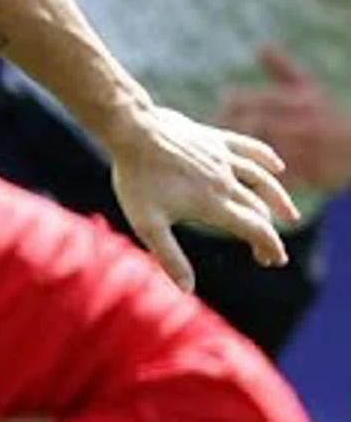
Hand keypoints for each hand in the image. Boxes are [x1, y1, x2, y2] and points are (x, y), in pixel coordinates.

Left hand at [99, 100, 298, 287]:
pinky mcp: (216, 140)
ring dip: (278, 199)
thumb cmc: (137, 180)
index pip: (254, 229)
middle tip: (266, 251)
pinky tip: (277, 167)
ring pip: (263, 180)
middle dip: (267, 233)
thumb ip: (169, 257)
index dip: (269, 246)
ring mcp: (223, 158)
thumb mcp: (148, 224)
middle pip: (258, 210)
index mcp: (213, 204)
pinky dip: (267, 159)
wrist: (132, 131)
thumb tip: (187, 290)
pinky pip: (250, 149)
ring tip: (289, 215)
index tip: (274, 260)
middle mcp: (225, 182)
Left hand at [218, 44, 350, 196]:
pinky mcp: (310, 174)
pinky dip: (260, 178)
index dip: (242, 97)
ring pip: (268, 150)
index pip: (266, 96)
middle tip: (213, 128)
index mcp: (303, 103)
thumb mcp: (307, 90)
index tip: (224, 98)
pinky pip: (280, 177)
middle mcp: (305, 124)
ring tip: (219, 151)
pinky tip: (238, 177)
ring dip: (242, 151)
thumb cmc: (324, 115)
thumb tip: (262, 45)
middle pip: (261, 122)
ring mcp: (308, 150)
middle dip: (235, 124)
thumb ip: (283, 70)